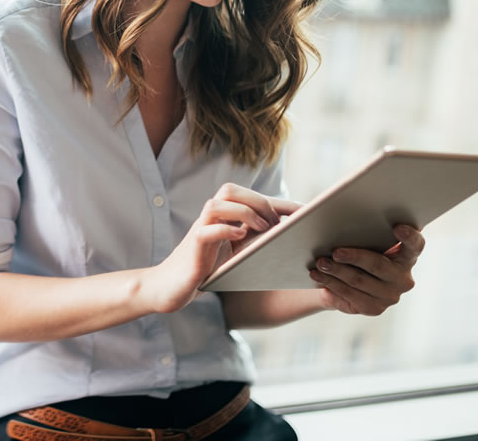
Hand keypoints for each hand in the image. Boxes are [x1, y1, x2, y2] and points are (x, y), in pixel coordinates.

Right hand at [142, 183, 299, 313]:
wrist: (171, 287)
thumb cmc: (206, 269)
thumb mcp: (236, 253)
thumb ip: (254, 241)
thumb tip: (288, 237)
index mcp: (223, 216)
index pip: (251, 197)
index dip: (280, 201)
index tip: (306, 210)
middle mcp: (210, 218)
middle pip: (231, 190)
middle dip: (259, 201)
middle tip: (277, 223)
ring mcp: (200, 230)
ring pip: (217, 204)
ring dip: (244, 212)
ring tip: (262, 228)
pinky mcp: (192, 247)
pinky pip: (207, 229)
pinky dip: (225, 229)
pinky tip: (240, 237)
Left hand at [309, 225, 424, 315]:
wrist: (349, 278)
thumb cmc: (359, 247)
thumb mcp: (364, 236)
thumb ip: (364, 224)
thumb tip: (334, 208)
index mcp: (407, 255)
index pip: (415, 245)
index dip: (409, 236)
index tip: (397, 227)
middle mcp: (403, 277)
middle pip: (378, 265)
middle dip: (354, 257)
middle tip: (335, 251)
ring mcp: (390, 296)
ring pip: (359, 281)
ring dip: (336, 271)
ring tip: (319, 262)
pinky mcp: (374, 308)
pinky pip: (350, 295)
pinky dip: (331, 283)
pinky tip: (317, 276)